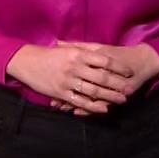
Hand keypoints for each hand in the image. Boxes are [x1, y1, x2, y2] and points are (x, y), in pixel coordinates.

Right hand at [6, 44, 137, 114]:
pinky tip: (104, 109)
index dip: (119, 67)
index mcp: (78, 54)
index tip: (129, 72)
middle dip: (118, 84)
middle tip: (130, 89)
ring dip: (110, 96)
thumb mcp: (67, 49)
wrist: (28, 62)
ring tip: (122, 100)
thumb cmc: (49, 55)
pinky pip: (80, 101)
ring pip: (93, 90)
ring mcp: (68, 81)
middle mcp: (75, 67)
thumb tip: (102, 53)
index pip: (104, 61)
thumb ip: (84, 50)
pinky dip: (93, 106)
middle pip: (102, 77)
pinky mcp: (61, 93)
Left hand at [56, 41, 158, 106]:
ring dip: (74, 104)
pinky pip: (99, 103)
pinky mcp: (115, 94)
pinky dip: (87, 109)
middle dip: (65, 92)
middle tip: (52, 99)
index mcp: (96, 59)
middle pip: (80, 84)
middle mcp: (101, 73)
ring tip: (61, 108)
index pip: (76, 68)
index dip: (62, 74)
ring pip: (88, 97)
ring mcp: (109, 86)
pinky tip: (77, 113)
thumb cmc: (118, 53)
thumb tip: (59, 42)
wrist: (142, 61)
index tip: (48, 79)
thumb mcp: (99, 47)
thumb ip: (80, 46)